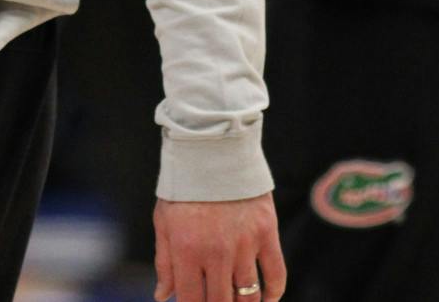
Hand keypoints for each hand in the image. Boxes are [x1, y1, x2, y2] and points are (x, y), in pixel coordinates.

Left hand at [154, 192, 284, 300]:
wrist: (214, 151)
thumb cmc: (184, 189)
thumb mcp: (164, 222)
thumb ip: (164, 262)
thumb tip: (162, 296)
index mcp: (186, 250)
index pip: (191, 301)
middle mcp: (216, 252)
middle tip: (216, 301)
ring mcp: (244, 244)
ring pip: (249, 295)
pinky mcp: (267, 233)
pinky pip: (276, 274)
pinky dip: (273, 294)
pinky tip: (266, 300)